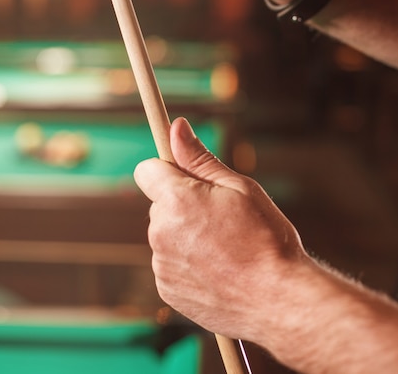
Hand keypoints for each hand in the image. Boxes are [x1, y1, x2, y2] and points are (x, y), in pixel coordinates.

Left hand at [134, 117, 305, 342]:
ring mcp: (162, 265)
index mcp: (176, 201)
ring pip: (166, 235)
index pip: (147, 170)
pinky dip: (188, 263)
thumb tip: (176, 127)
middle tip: (221, 216)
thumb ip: (199, 158)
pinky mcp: (168, 291)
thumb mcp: (239, 187)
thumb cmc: (266, 239)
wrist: (280, 300)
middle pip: (159, 204)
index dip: (168, 169)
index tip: (188, 176)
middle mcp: (160, 232)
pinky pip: (170, 264)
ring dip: (185, 235)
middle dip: (182, 204)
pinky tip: (218, 269)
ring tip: (224, 247)